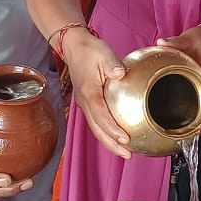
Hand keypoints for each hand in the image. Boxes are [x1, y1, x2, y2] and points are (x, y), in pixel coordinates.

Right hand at [64, 30, 131, 157]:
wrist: (74, 47)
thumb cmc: (89, 50)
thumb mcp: (104, 53)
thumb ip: (112, 65)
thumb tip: (120, 73)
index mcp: (89, 92)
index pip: (100, 115)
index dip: (112, 129)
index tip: (125, 139)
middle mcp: (85, 101)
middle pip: (97, 129)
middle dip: (111, 144)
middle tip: (127, 154)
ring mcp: (85, 103)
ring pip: (96, 128)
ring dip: (108, 141)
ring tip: (124, 151)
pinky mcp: (88, 102)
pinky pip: (96, 121)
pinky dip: (106, 131)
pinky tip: (116, 135)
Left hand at [156, 25, 200, 128]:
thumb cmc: (200, 40)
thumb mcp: (189, 39)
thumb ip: (175, 42)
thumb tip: (162, 42)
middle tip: (193, 134)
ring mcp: (198, 85)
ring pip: (199, 104)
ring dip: (195, 117)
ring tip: (185, 131)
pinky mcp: (191, 84)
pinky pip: (190, 98)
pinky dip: (185, 107)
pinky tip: (174, 115)